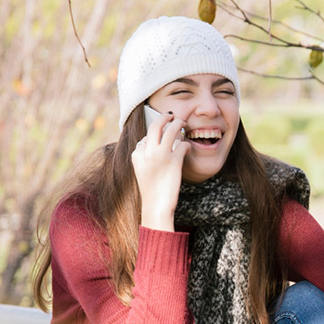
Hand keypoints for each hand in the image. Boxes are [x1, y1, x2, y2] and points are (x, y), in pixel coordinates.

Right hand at [130, 111, 189, 230]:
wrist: (156, 207)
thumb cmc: (151, 191)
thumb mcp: (142, 172)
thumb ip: (145, 158)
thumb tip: (149, 144)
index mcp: (137, 155)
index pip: (144, 139)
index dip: (153, 137)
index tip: (159, 138)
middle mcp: (147, 152)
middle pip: (155, 126)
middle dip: (164, 117)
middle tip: (171, 115)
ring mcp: (161, 156)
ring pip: (171, 130)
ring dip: (178, 124)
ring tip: (182, 123)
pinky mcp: (174, 161)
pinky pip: (182, 145)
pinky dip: (186, 144)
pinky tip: (187, 148)